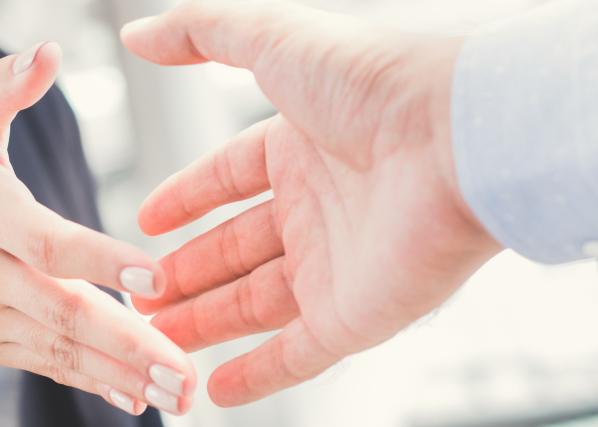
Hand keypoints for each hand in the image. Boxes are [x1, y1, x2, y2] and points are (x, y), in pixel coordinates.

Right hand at [0, 42, 195, 414]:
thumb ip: (5, 86)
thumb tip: (48, 51)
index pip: (48, 242)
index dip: (101, 261)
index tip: (155, 277)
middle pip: (61, 312)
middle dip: (127, 346)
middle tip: (184, 372)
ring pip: (58, 349)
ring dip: (120, 376)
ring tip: (178, 395)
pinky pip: (46, 364)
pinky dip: (91, 383)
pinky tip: (137, 398)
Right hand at [121, 1, 503, 405]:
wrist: (460, 139)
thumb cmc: (375, 83)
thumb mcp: (272, 38)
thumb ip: (202, 32)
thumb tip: (139, 34)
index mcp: (301, 147)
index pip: (229, 178)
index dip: (185, 198)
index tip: (145, 224)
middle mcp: (319, 207)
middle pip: (235, 250)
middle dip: (184, 275)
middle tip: (137, 297)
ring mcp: (337, 266)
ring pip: (255, 305)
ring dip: (205, 325)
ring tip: (155, 340)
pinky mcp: (358, 317)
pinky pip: (298, 355)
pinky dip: (257, 376)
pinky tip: (215, 391)